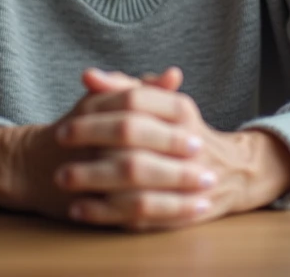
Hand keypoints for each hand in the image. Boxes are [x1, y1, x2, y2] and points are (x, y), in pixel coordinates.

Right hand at [0, 68, 203, 220]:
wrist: (29, 166)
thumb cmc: (78, 129)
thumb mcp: (104, 101)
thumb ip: (140, 88)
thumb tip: (175, 75)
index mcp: (93, 111)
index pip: (135, 110)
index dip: (169, 125)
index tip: (199, 133)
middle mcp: (87, 143)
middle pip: (135, 150)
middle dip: (175, 161)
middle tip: (208, 168)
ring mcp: (85, 176)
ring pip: (132, 186)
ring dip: (173, 192)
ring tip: (205, 193)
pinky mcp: (88, 206)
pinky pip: (126, 215)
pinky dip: (160, 215)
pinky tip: (188, 212)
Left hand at [56, 68, 289, 231]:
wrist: (230, 172)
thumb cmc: (180, 133)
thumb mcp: (160, 105)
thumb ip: (123, 88)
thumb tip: (88, 75)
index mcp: (180, 109)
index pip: (135, 102)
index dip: (98, 111)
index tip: (66, 122)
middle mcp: (187, 139)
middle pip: (132, 136)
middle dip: (91, 141)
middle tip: (58, 145)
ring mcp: (187, 176)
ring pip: (135, 177)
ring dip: (94, 179)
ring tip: (64, 179)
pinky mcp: (181, 209)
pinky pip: (140, 213)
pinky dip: (107, 213)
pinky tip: (81, 209)